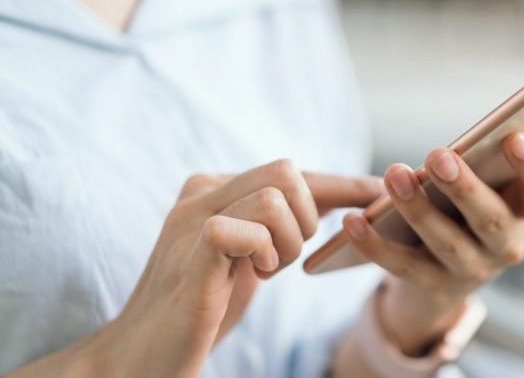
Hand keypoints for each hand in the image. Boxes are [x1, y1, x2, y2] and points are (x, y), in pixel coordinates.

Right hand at [9, 160, 381, 377]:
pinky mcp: (193, 249)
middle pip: (287, 171)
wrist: (143, 353)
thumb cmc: (201, 307)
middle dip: (306, 218)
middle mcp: (201, 192)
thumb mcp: (248, 255)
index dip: (341, 184)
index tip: (379, 194)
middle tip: (283, 259)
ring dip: (287, 242)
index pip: (291, 172)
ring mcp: (192, 217)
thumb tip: (337, 200)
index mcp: (215, 188)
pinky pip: (249, 227)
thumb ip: (275, 223)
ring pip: (275, 197)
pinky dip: (264, 253)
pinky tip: (252, 275)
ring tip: (264, 271)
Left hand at [341, 132, 523, 354]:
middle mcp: (510, 246)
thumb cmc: (486, 204)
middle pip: (491, 220)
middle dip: (465, 188)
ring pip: (446, 244)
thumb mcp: (512, 183)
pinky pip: (402, 267)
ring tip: (393, 175)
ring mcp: (472, 270)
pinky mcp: (431, 286)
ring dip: (419, 211)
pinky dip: (375, 246)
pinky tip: (353, 221)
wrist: (452, 272)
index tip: (515, 137)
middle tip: (438, 155)